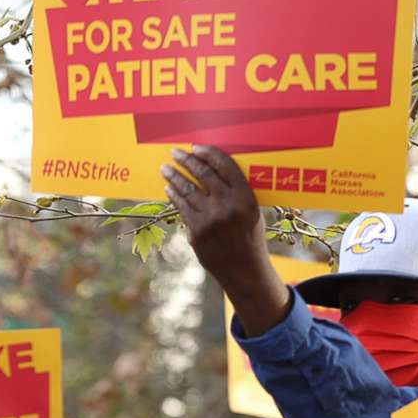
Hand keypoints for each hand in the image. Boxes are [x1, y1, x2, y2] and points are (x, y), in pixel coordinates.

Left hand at [162, 146, 289, 332]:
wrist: (244, 270)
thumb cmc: (249, 237)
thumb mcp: (252, 211)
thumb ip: (236, 192)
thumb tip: (212, 168)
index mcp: (246, 197)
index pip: (224, 165)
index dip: (208, 153)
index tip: (196, 147)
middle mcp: (228, 206)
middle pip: (203, 174)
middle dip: (186, 160)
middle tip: (175, 152)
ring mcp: (211, 219)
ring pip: (188, 190)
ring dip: (174, 176)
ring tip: (165, 169)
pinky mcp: (197, 232)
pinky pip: (181, 208)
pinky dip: (174, 196)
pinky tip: (168, 189)